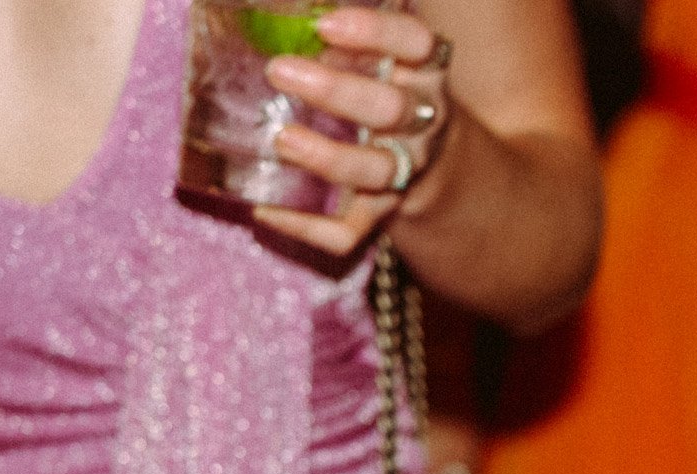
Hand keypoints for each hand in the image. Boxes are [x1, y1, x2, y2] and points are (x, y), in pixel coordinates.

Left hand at [253, 6, 453, 254]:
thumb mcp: (384, 63)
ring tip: (282, 140)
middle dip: (337, 91)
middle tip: (279, 72)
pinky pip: (349, 229)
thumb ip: (345, 46)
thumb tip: (269, 22)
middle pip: (391, 108)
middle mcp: (421, 122)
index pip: (416, 45)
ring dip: (329, 157)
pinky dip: (307, 225)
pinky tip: (265, 209)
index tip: (326, 25)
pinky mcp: (381, 213)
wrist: (431, 165)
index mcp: (422, 74)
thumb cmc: (386, 95)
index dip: (378, 33)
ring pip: (376, 171)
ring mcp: (405, 171)